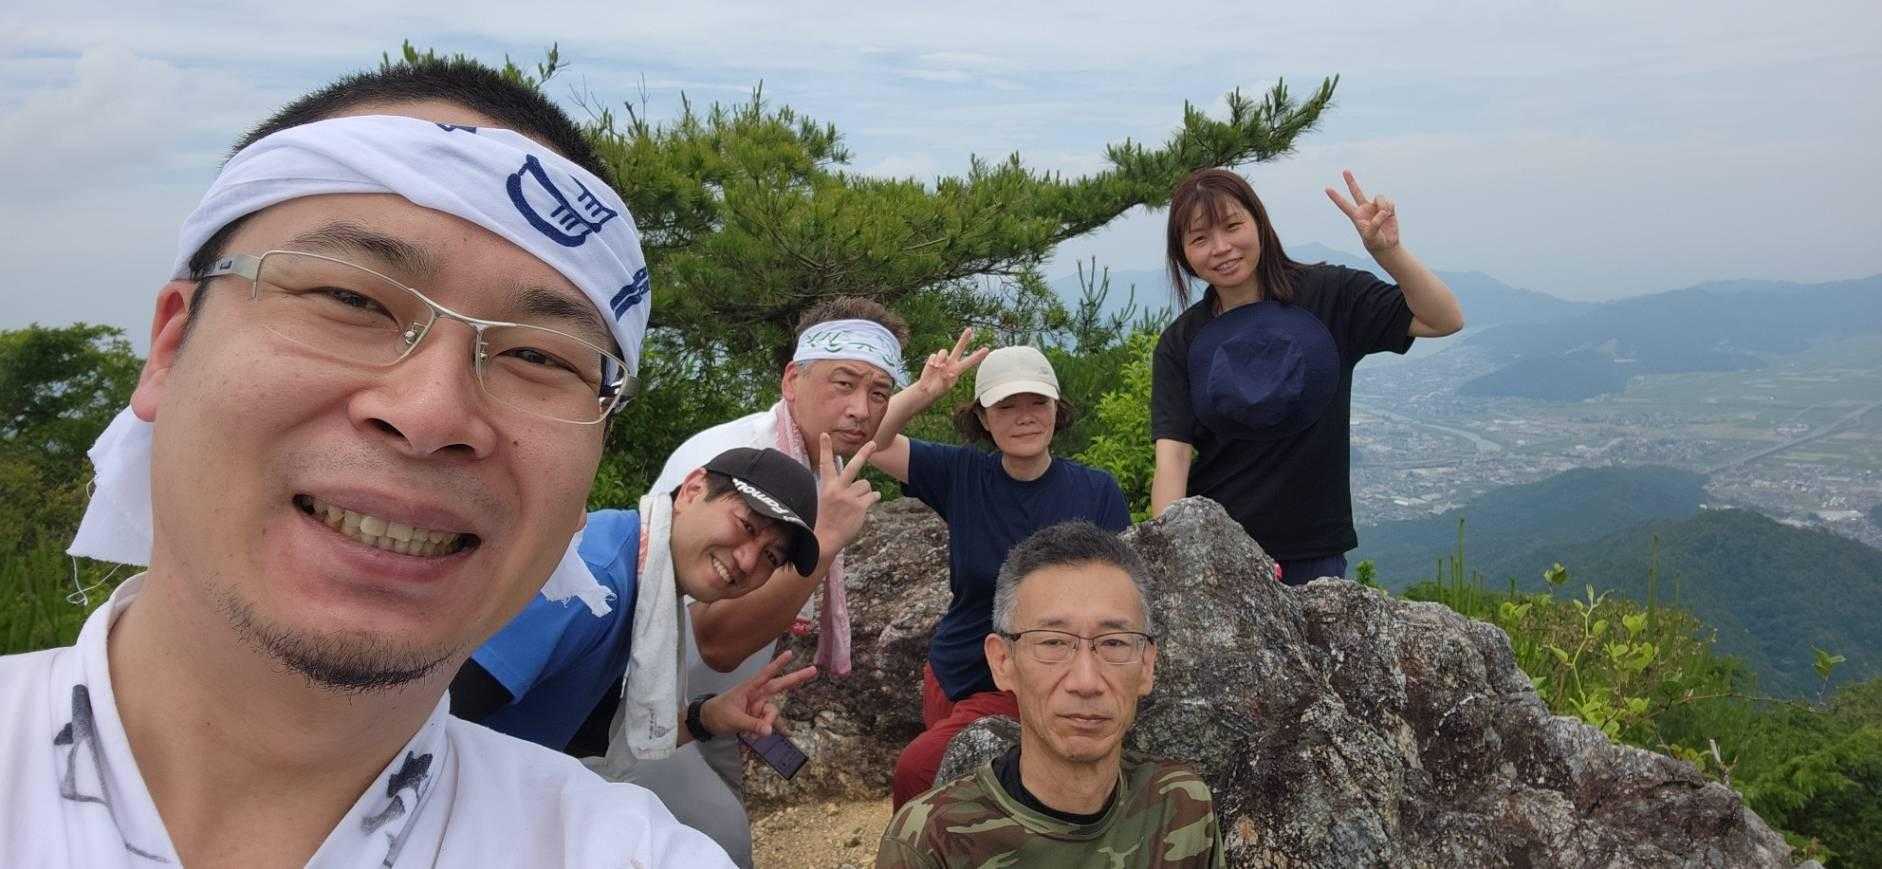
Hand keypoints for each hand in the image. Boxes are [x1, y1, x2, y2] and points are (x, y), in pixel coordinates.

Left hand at [701, 650, 817, 738]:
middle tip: (814, 670)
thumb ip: (751, 725)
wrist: (707, 722)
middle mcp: (757, 695)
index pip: (766, 675)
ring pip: (772, 714)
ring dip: (766, 725)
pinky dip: (766, 730)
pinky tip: (768, 736)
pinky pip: (768, 724)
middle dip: (796, 678)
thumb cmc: (717, 714)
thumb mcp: (733, 720)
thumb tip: (770, 731)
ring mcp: (758, 707)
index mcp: (749, 689)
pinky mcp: (758, 717)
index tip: (790, 654)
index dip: (778, 665)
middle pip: (780, 686)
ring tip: (750, 736)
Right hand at [815, 432, 880, 554]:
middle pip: (854, 467)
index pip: (825, 464)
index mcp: (827, 486)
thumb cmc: (827, 519)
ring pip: (866, 485)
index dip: (825, 449)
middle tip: (874, 444)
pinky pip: (873, 496)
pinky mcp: (860, 506)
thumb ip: (839, 489)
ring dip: (865, 492)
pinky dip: (872, 499)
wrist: (826, 539)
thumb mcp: (827, 500)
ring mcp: (849, 497)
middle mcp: (838, 489)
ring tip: (856, 503)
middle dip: (864, 454)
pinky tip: (866, 505)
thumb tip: (862, 484)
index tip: (824, 434)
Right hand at [912, 327, 989, 403]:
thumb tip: (947, 372)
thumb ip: (946, 380)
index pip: (970, 361)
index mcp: (958, 369)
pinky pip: (934, 356)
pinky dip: (932, 362)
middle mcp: (952, 362)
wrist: (927, 389)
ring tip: (938, 367)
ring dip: (940, 359)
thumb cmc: (938, 390)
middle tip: (969, 329)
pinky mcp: (933, 359)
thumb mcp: (944, 388)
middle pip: (959, 348)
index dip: (977, 356)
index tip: (987, 350)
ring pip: (943, 351)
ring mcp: (943, 360)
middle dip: (964, 339)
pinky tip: (932, 368)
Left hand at [1325, 169, 1398, 252]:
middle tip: (1345, 170)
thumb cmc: (1375, 243)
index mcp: (1356, 216)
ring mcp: (1375, 207)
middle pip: (1356, 191)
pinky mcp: (1387, 207)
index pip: (1344, 204)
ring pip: (1379, 197)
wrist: (1387, 245)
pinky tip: (1390, 216)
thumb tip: (1382, 212)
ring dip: (1383, 206)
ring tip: (1385, 215)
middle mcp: (1364, 209)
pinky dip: (1390, 209)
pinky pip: (1389, 202)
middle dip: (1351, 181)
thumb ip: (1375, 224)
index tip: (1327, 189)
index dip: (1336, 197)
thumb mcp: (1371, 236)